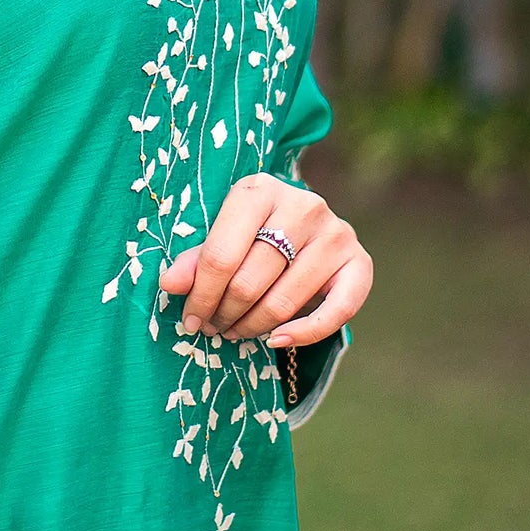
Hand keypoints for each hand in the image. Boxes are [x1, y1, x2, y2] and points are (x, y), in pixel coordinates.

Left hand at [157, 171, 371, 349]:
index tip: (189, 319)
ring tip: (234, 332)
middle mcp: (303, 206)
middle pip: (250, 281)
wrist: (302, 220)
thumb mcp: (221, 234)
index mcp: (259, 190)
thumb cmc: (252, 229)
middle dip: (223, 313)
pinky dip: (304, 334)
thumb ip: (196, 259)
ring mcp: (336, 233)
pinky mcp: (360, 261)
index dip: (200, 295)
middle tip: (212, 328)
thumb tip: (170, 284)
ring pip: (284, 301)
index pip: (221, 255)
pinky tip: (276, 340)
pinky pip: (336, 312)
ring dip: (252, 326)